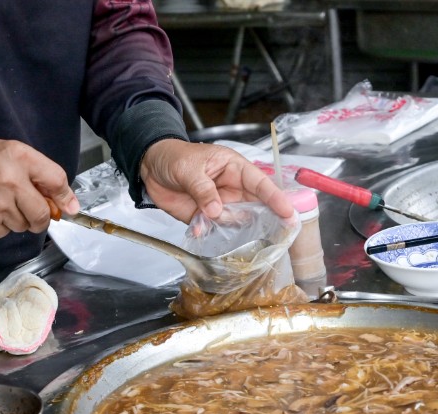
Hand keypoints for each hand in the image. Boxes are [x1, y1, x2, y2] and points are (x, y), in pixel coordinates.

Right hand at [0, 139, 79, 238]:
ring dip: (17, 219)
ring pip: (22, 227)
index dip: (64, 198)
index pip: (57, 182)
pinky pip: (3, 234)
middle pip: (42, 216)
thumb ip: (44, 174)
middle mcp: (10, 185)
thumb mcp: (14, 153)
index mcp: (19, 161)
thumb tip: (71, 207)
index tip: (65, 207)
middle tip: (26, 207)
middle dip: (40, 216)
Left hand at [139, 139, 292, 222]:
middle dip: (263, 219)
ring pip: (235, 221)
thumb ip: (203, 190)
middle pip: (255, 206)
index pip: (260, 183)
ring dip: (228, 225)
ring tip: (213, 219)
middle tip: (274, 233)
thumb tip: (217, 211)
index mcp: (233, 168)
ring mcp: (219, 203)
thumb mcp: (188, 168)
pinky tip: (198, 228)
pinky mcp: (205, 216)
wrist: (149, 167)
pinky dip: (207, 231)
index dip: (275, 198)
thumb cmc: (173, 157)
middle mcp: (231, 187)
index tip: (288, 213)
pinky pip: (214, 229)